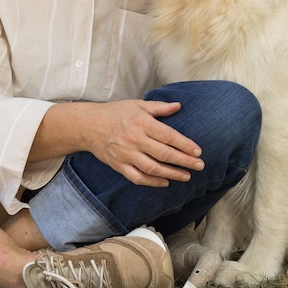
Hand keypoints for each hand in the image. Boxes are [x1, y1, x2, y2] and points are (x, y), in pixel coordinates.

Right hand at [37, 99, 204, 186]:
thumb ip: (159, 107)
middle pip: (163, 154)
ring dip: (172, 174)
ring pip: (152, 168)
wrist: (88, 126)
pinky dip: (152, 182)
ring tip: (186, 176)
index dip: (185, 145)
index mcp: (141, 122)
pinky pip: (137, 177)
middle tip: (199, 166)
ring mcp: (125, 154)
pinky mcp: (118, 165)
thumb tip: (178, 106)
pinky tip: (165, 182)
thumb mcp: (137, 104)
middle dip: (184, 161)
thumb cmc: (115, 113)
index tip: (198, 151)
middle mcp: (134, 139)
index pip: (168, 136)